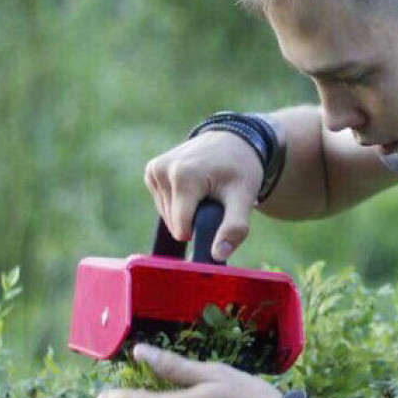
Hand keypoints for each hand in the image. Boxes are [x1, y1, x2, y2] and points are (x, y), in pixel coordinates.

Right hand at [144, 131, 262, 261]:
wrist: (235, 140)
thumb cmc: (242, 169)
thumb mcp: (244, 197)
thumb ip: (235, 227)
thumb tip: (218, 256)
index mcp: (183, 176)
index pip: (182, 227)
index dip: (201, 231)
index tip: (217, 218)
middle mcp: (163, 170)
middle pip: (174, 222)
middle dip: (195, 220)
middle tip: (215, 200)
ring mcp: (154, 169)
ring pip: (167, 215)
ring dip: (187, 212)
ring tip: (206, 191)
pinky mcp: (152, 170)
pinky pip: (163, 203)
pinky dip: (179, 202)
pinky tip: (195, 187)